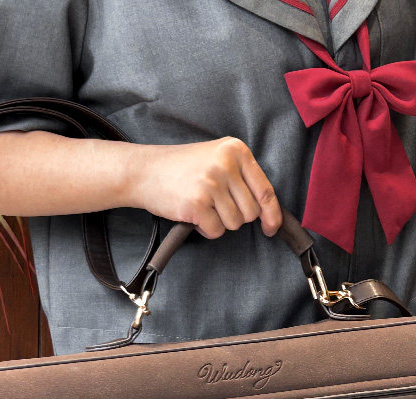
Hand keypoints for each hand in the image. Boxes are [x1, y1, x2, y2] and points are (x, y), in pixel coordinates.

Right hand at [130, 137, 282, 238]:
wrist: (144, 171)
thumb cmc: (182, 169)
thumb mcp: (216, 159)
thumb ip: (242, 179)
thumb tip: (268, 213)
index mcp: (236, 150)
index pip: (265, 190)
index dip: (272, 214)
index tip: (271, 228)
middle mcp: (226, 164)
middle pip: (250, 212)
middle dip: (235, 217)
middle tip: (214, 205)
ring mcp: (211, 183)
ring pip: (234, 223)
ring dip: (219, 223)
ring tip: (201, 206)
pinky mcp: (197, 203)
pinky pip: (216, 231)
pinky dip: (205, 229)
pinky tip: (193, 215)